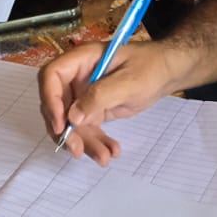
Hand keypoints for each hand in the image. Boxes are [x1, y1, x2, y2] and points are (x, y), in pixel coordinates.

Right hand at [38, 37, 176, 160]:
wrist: (166, 73)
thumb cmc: (150, 67)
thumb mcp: (128, 81)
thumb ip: (99, 96)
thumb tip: (73, 117)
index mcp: (82, 59)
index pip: (52, 75)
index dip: (50, 99)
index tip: (61, 124)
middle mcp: (78, 77)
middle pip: (56, 104)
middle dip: (65, 130)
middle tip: (77, 149)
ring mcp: (84, 94)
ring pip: (71, 124)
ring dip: (84, 142)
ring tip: (103, 157)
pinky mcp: (94, 110)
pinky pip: (87, 130)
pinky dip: (96, 143)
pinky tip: (111, 151)